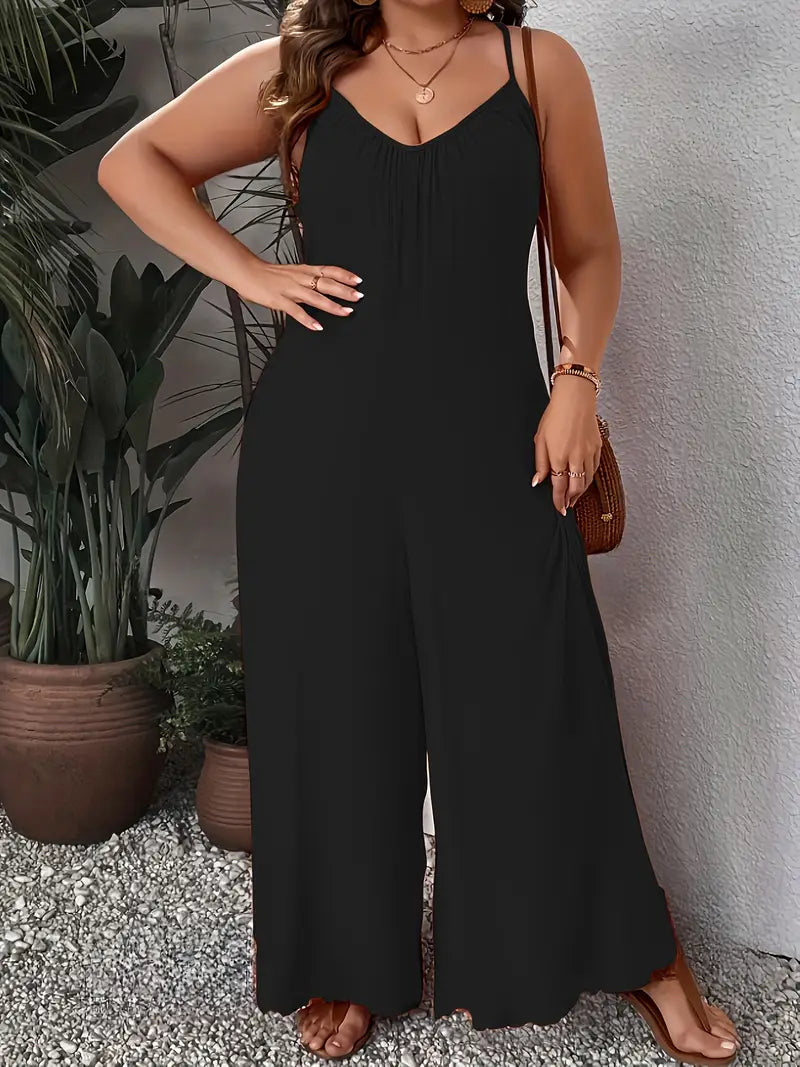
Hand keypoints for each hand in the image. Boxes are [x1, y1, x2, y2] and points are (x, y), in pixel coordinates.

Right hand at [235, 260, 362, 330]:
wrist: (247, 272)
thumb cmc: (268, 274)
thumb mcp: (292, 272)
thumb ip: (306, 279)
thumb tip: (322, 285)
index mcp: (304, 270)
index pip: (329, 270)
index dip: (344, 275)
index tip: (358, 280)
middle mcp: (299, 278)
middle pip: (326, 283)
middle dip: (344, 290)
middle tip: (358, 296)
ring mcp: (290, 289)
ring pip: (315, 297)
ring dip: (332, 305)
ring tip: (346, 312)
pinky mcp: (279, 300)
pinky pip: (296, 311)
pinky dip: (307, 319)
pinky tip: (317, 326)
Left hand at [531, 374, 601, 514]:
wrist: (575, 399)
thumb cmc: (555, 416)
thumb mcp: (540, 440)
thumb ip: (540, 463)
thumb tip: (537, 482)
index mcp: (558, 457)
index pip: (559, 487)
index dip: (559, 501)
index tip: (559, 509)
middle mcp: (575, 458)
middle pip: (576, 488)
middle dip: (571, 500)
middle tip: (567, 507)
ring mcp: (588, 453)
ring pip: (587, 480)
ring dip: (580, 492)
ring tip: (574, 497)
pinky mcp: (597, 448)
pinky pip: (594, 469)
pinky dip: (589, 478)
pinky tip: (583, 480)